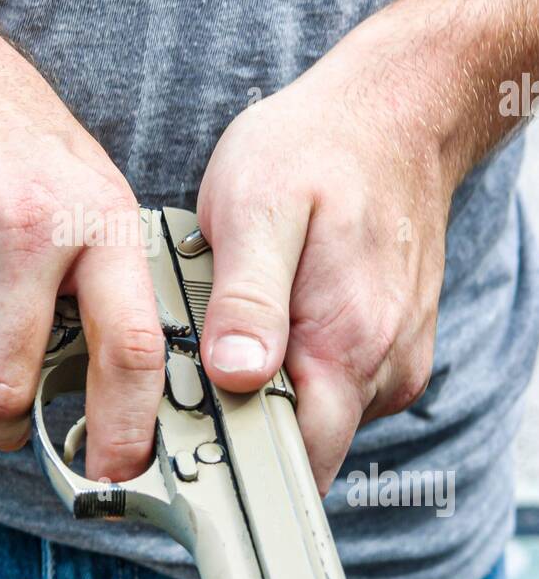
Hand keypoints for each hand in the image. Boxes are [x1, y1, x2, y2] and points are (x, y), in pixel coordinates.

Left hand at [196, 22, 452, 492]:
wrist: (393, 114)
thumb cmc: (318, 149)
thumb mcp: (255, 206)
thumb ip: (245, 299)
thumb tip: (233, 376)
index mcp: (347, 342)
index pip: (297, 462)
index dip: (234, 464)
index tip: (182, 438)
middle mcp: (384, 366)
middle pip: (305, 451)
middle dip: (244, 428)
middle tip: (195, 368)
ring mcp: (395, 360)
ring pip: (318, 419)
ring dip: (269, 393)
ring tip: (239, 325)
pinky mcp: (392, 347)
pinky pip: (335, 387)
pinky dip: (296, 366)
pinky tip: (274, 315)